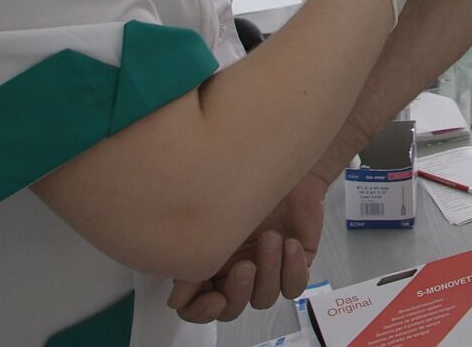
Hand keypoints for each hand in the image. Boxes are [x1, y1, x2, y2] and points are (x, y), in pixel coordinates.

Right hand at [167, 172, 326, 322]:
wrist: (281, 161)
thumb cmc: (242, 183)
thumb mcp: (215, 221)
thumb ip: (192, 260)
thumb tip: (176, 297)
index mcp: (210, 265)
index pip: (198, 306)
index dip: (202, 311)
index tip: (214, 297)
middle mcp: (236, 272)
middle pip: (232, 309)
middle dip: (239, 293)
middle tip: (244, 267)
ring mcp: (267, 271)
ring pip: (264, 298)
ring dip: (268, 272)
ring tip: (271, 238)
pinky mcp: (295, 264)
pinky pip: (294, 286)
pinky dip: (292, 269)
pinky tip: (290, 244)